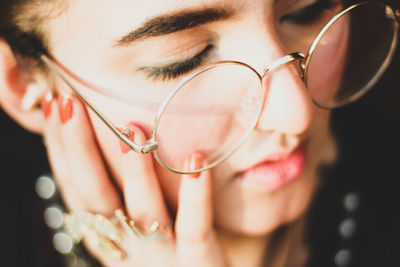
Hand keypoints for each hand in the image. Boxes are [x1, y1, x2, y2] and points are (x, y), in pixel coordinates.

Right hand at [42, 93, 226, 266]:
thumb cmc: (175, 247)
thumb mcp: (142, 223)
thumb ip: (126, 191)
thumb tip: (110, 140)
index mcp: (111, 235)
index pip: (78, 190)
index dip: (62, 151)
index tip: (56, 108)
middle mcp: (128, 246)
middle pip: (97, 198)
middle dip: (80, 151)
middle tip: (71, 105)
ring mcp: (162, 255)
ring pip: (144, 212)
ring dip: (135, 171)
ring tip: (131, 130)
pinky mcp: (199, 261)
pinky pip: (195, 228)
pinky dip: (195, 196)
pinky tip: (195, 160)